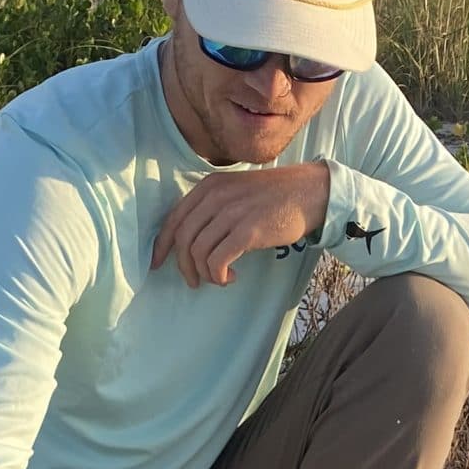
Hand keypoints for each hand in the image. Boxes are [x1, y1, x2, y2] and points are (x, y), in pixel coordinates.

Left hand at [151, 164, 330, 287]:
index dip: (162, 244)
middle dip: (184, 266)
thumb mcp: (237, 191)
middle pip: (183, 238)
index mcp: (209, 186)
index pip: (174, 218)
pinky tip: (231, 277)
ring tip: (219, 279)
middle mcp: (216, 196)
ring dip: (204, 274)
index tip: (158, 263)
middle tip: (194, 281)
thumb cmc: (275, 197)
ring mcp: (231, 213)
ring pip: (198, 252)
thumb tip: (194, 240)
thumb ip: (214, 207)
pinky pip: (218, 261)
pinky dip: (219, 275)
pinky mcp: (247, 231)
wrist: (310, 192)